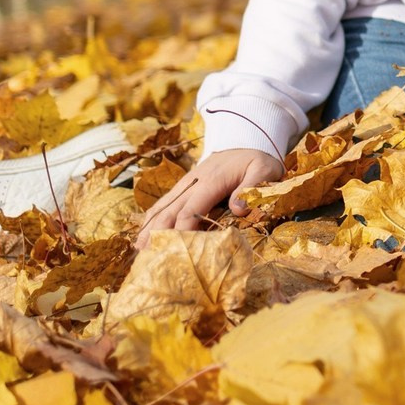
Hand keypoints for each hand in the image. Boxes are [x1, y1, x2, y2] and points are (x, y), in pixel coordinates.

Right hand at [136, 148, 284, 245]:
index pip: (190, 210)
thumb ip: (252, 187)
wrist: (246, 142)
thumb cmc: (256, 161)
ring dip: (149, 230)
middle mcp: (192, 183)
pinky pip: (162, 205)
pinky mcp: (182, 188)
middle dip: (158, 236)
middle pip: (169, 212)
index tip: (178, 253)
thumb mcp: (264, 169)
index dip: (182, 232)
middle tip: (151, 261)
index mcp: (211, 181)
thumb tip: (237, 209)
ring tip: (139, 254)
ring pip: (161, 208)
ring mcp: (184, 185)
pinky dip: (150, 221)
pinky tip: (141, 238)